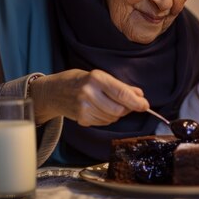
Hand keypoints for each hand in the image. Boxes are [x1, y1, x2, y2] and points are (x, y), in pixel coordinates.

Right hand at [29, 69, 149, 125]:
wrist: (53, 91)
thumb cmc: (79, 80)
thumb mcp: (99, 76)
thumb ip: (120, 86)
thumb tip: (139, 95)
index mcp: (96, 78)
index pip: (121, 94)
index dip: (136, 102)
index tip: (145, 105)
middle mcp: (89, 93)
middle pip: (119, 109)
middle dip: (128, 108)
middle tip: (130, 104)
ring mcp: (84, 108)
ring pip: (113, 117)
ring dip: (118, 113)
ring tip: (109, 103)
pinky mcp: (82, 119)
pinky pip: (104, 122)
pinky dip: (108, 117)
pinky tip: (100, 109)